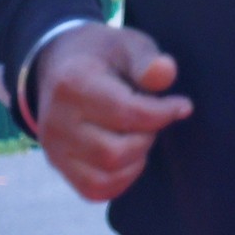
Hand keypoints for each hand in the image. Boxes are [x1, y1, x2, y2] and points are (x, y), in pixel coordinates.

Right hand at [31, 23, 191, 202]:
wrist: (61, 65)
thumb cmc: (104, 55)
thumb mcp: (128, 44)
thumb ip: (147, 60)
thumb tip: (165, 73)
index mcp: (72, 85)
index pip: (127, 114)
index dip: (164, 113)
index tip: (181, 105)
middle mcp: (55, 122)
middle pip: (115, 152)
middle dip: (147, 137)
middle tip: (152, 118)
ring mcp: (52, 148)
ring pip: (105, 176)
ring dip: (136, 159)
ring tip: (139, 133)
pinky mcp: (58, 165)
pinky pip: (94, 189)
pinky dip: (122, 179)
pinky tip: (130, 153)